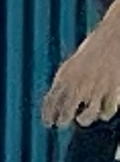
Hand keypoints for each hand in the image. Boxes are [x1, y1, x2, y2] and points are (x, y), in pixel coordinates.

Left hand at [44, 11, 119, 128]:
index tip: (48, 123)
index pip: (51, 101)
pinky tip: (103, 114)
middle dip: (63, 120)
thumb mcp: (74, 65)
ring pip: (87, 116)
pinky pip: (107, 111)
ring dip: (84, 119)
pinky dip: (105, 114)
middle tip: (62, 123)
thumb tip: (56, 100)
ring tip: (82, 119)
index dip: (48, 115)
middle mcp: (79, 85)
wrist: (114, 38)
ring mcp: (96, 89)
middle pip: (66, 111)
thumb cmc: (94, 49)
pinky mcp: (114, 91)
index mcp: (65, 76)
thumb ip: (65, 81)